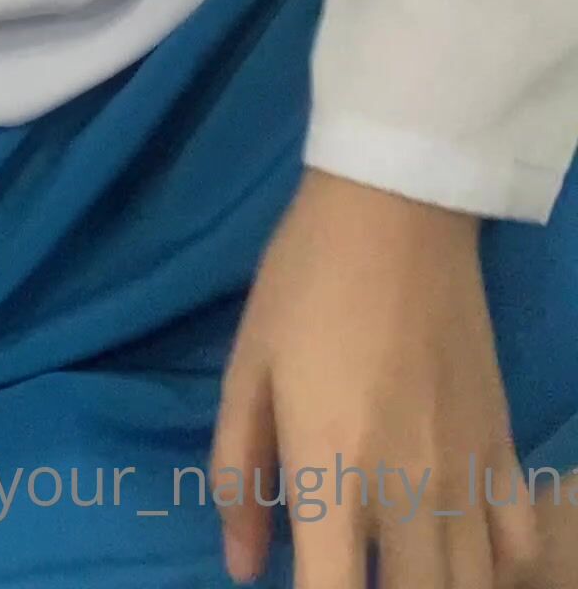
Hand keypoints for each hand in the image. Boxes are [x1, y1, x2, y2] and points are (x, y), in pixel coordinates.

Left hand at [212, 169, 539, 586]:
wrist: (397, 208)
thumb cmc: (305, 282)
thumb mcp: (247, 367)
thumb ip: (239, 473)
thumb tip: (241, 566)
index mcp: (332, 467)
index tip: (306, 584)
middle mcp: (407, 487)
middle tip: (349, 565)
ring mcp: (466, 471)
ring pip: (472, 587)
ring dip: (433, 587)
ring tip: (398, 563)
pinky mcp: (503, 445)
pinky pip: (520, 543)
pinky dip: (497, 564)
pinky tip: (460, 543)